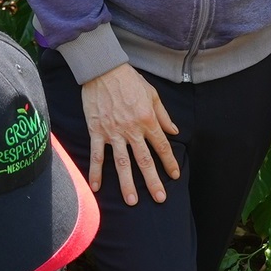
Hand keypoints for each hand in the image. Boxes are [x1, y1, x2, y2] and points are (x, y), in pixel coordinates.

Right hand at [81, 62, 179, 205]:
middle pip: (144, 160)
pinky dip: (96, 171)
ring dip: (127, 183)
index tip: (175, 175)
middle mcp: (131, 130)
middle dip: (153, 181)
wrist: (102, 69)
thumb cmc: (128, 79)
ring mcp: (113, 132)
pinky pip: (96, 155)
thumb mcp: (152, 94)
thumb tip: (174, 132)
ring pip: (121, 162)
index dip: (169, 162)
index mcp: (147, 120)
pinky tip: (96, 187)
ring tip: (132, 201)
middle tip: (159, 198)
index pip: (161, 146)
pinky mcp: (96, 131)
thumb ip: (163, 115)